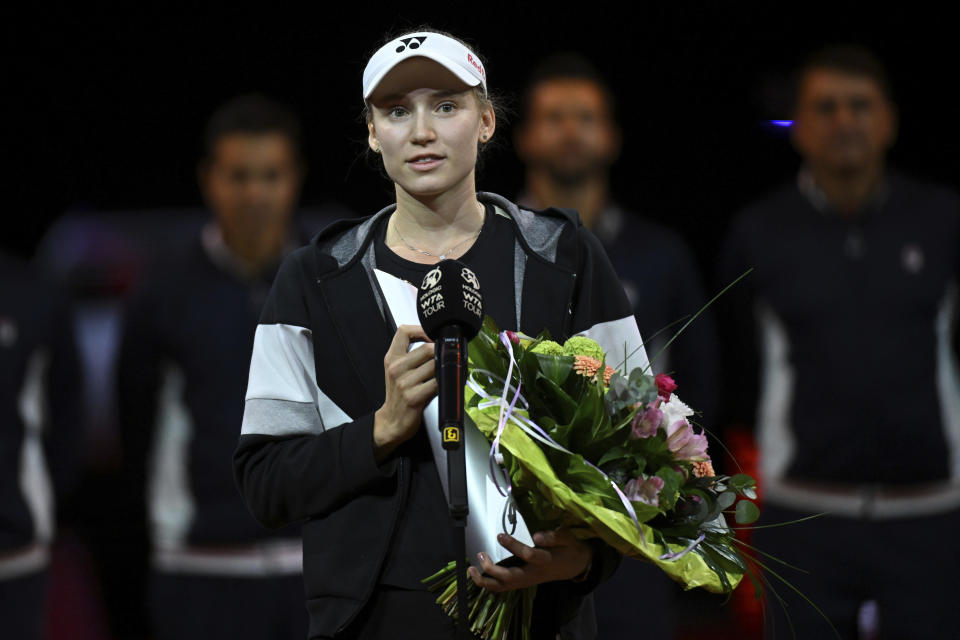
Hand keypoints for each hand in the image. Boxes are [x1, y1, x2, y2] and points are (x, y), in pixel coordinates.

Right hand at [373, 325, 435, 460]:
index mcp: (392, 358)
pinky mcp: (414, 397)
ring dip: (446, 368)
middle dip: (441, 353)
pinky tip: (446, 384)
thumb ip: (412, 355)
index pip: (404, 331)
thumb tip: (438, 342)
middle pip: (427, 348)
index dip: (422, 329)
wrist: (392, 421)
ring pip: (435, 365)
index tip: (433, 336)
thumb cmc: (399, 395)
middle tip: (448, 358)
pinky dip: (446, 382)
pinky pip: (437, 383)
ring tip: (449, 372)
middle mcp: (396, 368)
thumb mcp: (398, 370)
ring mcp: (404, 383)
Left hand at [467, 529, 592, 591]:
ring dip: (485, 581)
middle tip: (480, 554)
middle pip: (510, 578)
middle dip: (491, 569)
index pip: (527, 555)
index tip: (500, 534)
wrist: (575, 565)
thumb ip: (554, 537)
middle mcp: (534, 574)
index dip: (513, 546)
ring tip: (471, 569)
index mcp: (545, 561)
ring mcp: (528, 581)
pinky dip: (489, 584)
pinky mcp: (523, 582)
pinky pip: (504, 588)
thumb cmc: (569, 548)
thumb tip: (537, 536)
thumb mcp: (567, 538)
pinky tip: (478, 575)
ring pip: (504, 587)